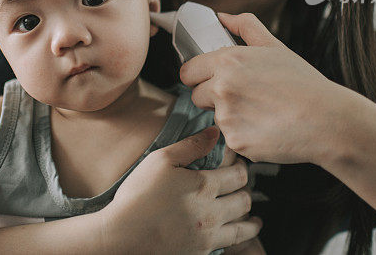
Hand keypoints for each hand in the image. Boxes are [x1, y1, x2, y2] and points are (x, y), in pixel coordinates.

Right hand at [102, 127, 261, 253]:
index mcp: (204, 186)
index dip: (242, 166)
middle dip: (246, 190)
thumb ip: (190, 145)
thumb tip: (215, 132)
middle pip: (244, 200)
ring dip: (250, 220)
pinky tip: (235, 236)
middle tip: (244, 187)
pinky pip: (230, 245)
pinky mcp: (201, 253)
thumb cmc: (138, 196)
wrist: (122, 238)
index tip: (239, 163)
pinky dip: (239, 239)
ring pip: (242, 228)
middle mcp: (212, 213)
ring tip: (253, 218)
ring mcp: (208, 236)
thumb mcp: (160, 160)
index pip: (239, 174)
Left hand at [180, 12, 352, 164]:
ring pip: (214, 118)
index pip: (188, 71)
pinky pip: (230, 138)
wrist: (327, 120)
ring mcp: (227, 117)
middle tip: (242, 97)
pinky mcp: (235, 141)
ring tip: (260, 112)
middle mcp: (222, 87)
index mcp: (228, 61)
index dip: (197, 76)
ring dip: (230, 116)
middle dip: (211, 97)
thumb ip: (245, 26)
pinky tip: (265, 129)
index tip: (208, 80)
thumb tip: (221, 17)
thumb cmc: (303, 83)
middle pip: (195, 95)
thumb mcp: (275, 46)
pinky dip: (243, 136)